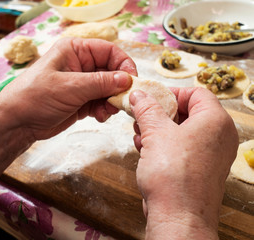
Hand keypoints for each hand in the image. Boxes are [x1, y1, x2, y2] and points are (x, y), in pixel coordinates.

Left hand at [0, 38, 136, 200]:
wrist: (19, 123)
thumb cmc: (36, 97)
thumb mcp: (70, 87)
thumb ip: (100, 83)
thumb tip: (126, 80)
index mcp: (75, 51)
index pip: (109, 51)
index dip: (123, 64)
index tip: (132, 81)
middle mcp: (81, 65)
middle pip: (112, 72)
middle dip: (118, 87)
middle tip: (120, 101)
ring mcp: (82, 84)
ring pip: (109, 89)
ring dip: (112, 101)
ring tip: (107, 111)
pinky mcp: (82, 101)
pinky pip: (102, 102)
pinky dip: (105, 109)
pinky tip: (100, 116)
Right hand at [130, 87, 237, 239]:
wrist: (178, 217)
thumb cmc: (172, 174)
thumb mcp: (155, 132)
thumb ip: (147, 108)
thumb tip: (139, 94)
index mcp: (215, 121)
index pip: (196, 93)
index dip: (172, 93)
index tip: (152, 98)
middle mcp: (217, 137)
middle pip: (187, 112)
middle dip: (160, 114)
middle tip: (142, 116)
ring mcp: (209, 154)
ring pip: (180, 131)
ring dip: (157, 130)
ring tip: (139, 134)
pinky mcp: (198, 168)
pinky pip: (180, 148)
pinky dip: (162, 145)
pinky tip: (144, 149)